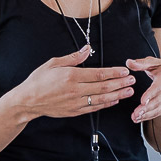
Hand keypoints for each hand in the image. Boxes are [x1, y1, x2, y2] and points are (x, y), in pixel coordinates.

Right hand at [12, 45, 135, 119]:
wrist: (28, 101)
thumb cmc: (38, 80)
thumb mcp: (53, 63)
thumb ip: (73, 57)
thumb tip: (87, 48)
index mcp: (71, 76)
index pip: (98, 73)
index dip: (114, 72)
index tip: (124, 70)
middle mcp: (76, 90)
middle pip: (103, 86)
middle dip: (120, 83)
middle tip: (132, 81)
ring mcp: (75, 102)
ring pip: (101, 99)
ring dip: (117, 95)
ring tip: (129, 92)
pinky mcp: (74, 111)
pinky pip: (93, 108)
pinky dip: (105, 104)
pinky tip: (114, 100)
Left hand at [126, 56, 160, 123]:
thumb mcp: (154, 62)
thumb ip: (141, 63)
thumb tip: (129, 62)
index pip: (159, 87)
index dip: (151, 94)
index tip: (142, 101)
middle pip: (159, 100)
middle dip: (147, 108)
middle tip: (136, 113)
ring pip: (160, 108)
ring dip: (148, 114)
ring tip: (136, 117)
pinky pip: (160, 112)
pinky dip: (150, 116)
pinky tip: (140, 118)